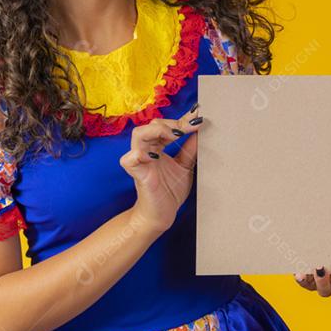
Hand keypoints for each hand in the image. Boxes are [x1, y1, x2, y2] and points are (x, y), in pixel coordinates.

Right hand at [120, 108, 203, 234]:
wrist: (161, 215)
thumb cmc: (170, 191)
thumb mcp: (185, 166)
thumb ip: (190, 149)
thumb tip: (200, 131)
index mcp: (158, 147)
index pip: (167, 126)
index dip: (182, 120)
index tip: (198, 115)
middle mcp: (147, 150)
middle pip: (152, 124)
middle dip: (172, 123)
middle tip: (189, 127)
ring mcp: (140, 161)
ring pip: (139, 134)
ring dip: (157, 131)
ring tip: (174, 136)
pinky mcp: (136, 174)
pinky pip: (130, 159)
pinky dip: (140, 153)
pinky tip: (155, 155)